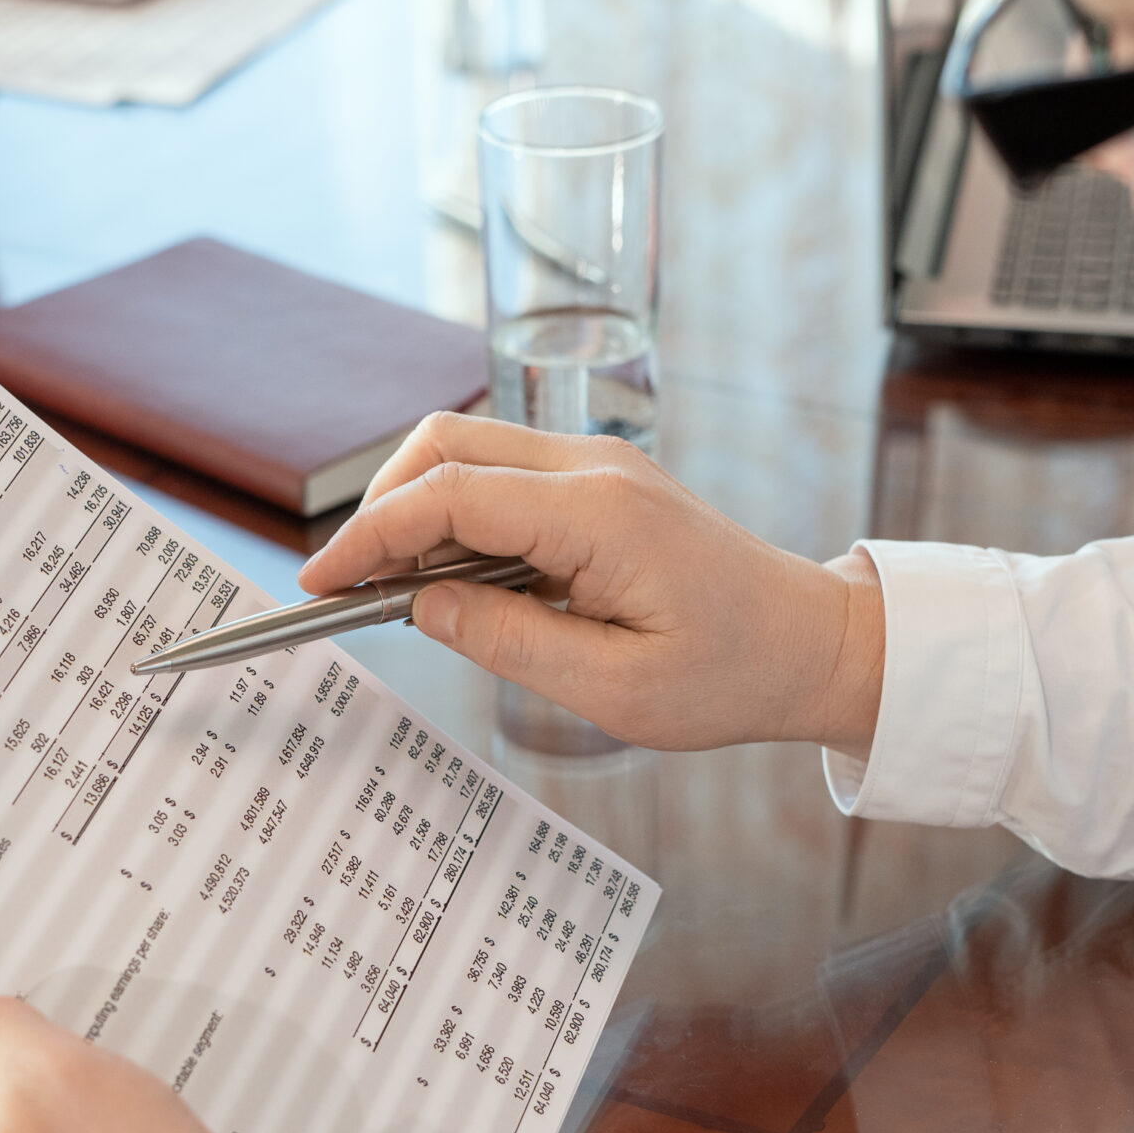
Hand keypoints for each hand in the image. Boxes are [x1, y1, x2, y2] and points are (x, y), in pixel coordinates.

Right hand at [299, 413, 885, 755]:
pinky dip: (456, 518)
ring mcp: (596, 466)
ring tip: (397, 595)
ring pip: (466, 452)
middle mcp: (592, 467)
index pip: (448, 495)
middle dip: (379, 508)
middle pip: (443, 444)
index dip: (370, 536)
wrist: (812, 643)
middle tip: (349, 588)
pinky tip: (452, 582)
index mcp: (597, 513)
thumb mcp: (613, 688)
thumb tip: (421, 607)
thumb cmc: (731, 673)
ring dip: (416, 512)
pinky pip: (501, 477)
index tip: (320, 584)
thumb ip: (508, 642)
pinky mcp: (597, 483)